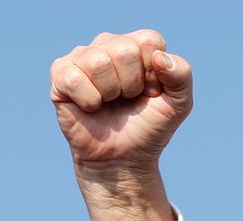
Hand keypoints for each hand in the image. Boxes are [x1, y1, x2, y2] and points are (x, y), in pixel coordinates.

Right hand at [50, 30, 190, 220]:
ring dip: (110, 93)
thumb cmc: (149, 127)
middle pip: (124, 50)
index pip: (149, 41)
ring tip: (109, 103)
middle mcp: (108, 44)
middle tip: (127, 100)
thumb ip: (182, 75)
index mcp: (138, 46)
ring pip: (98, 62)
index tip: (150, 92)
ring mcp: (82, 57)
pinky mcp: (60, 74)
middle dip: (131, 85)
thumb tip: (159, 57)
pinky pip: (75, 78)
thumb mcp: (179, 104)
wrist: (124, 158)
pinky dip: (89, 101)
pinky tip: (91, 107)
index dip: (154, 74)